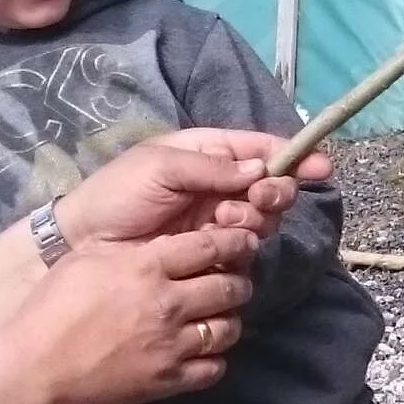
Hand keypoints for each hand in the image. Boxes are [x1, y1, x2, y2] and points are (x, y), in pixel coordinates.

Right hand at [2, 224, 260, 403]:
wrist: (38, 366)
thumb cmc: (54, 306)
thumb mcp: (90, 258)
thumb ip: (134, 249)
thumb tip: (169, 241)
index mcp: (147, 266)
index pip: (211, 246)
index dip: (235, 241)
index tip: (243, 241)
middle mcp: (168, 303)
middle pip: (230, 287)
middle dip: (239, 280)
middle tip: (234, 280)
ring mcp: (172, 344)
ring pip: (228, 328)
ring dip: (228, 320)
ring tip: (217, 316)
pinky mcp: (169, 379)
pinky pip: (214, 368)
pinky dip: (213, 358)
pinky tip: (202, 352)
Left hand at [58, 128, 325, 246]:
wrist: (84, 243)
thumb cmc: (116, 195)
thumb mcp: (160, 167)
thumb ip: (212, 166)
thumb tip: (260, 170)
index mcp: (205, 153)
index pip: (260, 150)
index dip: (292, 156)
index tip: (319, 166)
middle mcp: (217, 185)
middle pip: (270, 186)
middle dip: (273, 191)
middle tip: (257, 198)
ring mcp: (215, 221)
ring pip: (262, 219)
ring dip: (253, 218)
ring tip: (224, 220)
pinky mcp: (210, 254)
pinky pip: (244, 249)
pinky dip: (240, 245)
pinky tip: (219, 242)